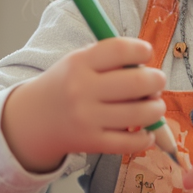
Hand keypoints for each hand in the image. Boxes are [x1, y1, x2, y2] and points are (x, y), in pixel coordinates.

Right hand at [1, 38, 166, 172]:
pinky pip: (131, 142)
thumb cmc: (66, 84)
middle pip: (138, 82)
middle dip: (157, 81)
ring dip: (156, 108)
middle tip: (157, 82)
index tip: (146, 53)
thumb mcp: (78, 61)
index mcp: (79, 63)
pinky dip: (146, 137)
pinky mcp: (92, 143)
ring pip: (140, 114)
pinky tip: (146, 131)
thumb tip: (150, 67)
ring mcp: (87, 119)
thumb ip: (110, 59)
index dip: (142, 50)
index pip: (121, 50)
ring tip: (153, 105)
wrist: (35, 118)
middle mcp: (82, 90)